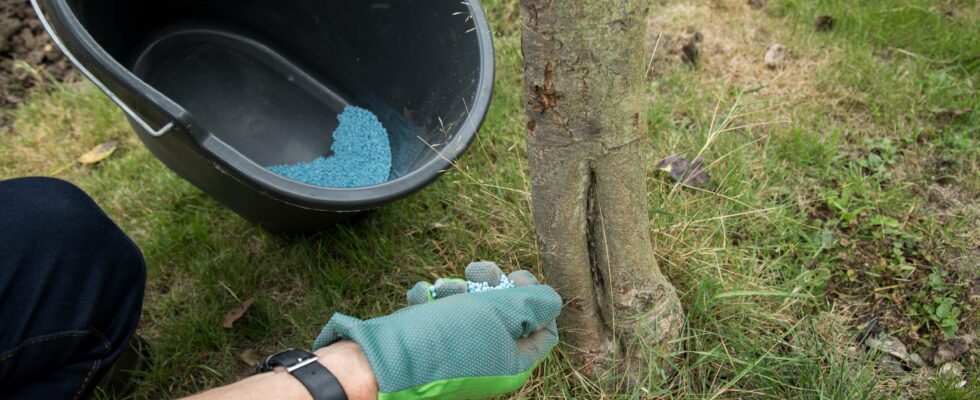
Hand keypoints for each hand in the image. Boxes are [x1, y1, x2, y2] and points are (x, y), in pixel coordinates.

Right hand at [313, 262, 559, 398]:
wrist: (382, 360)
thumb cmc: (445, 339)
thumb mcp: (500, 314)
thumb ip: (533, 304)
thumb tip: (553, 301)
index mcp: (513, 363)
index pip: (544, 330)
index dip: (535, 298)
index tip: (516, 278)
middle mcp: (489, 362)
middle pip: (506, 314)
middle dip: (491, 286)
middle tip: (478, 270)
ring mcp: (460, 355)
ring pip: (470, 310)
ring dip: (457, 290)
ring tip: (441, 288)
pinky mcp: (432, 346)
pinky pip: (441, 317)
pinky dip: (432, 303)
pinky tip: (421, 299)